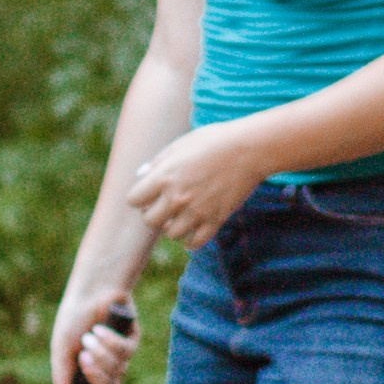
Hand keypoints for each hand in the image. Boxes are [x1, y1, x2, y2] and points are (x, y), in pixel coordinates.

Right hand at [51, 291, 139, 383]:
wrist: (91, 289)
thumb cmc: (73, 316)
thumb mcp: (62, 346)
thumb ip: (61, 373)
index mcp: (86, 369)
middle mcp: (105, 364)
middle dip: (96, 376)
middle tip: (84, 358)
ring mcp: (120, 353)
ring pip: (118, 370)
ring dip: (102, 353)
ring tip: (90, 335)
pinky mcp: (133, 340)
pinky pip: (126, 352)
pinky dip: (112, 341)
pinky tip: (101, 328)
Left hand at [126, 122, 266, 248]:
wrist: (249, 149)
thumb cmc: (213, 141)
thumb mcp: (180, 145)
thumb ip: (157, 163)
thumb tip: (141, 176)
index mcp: (164, 176)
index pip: (134, 200)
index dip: (139, 197)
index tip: (149, 193)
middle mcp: (177, 197)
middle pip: (149, 221)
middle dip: (153, 213)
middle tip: (164, 205)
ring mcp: (197, 211)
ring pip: (171, 234)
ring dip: (172, 226)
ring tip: (181, 214)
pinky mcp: (215, 220)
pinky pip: (194, 242)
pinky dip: (191, 239)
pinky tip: (193, 228)